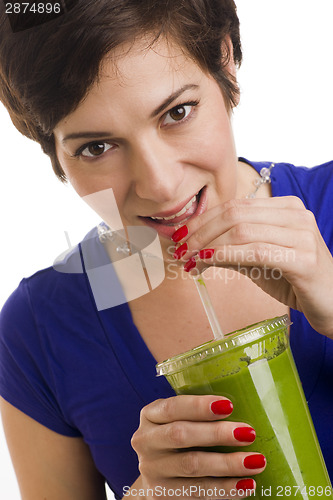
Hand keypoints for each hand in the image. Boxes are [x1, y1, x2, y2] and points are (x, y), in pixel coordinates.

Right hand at [130, 395, 264, 498]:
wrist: (160, 479)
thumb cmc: (179, 441)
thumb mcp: (178, 421)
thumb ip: (199, 415)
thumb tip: (246, 406)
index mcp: (150, 416)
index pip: (172, 407)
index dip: (199, 406)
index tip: (229, 405)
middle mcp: (145, 442)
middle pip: (181, 435)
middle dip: (217, 433)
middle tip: (249, 433)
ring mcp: (152, 471)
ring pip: (191, 465)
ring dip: (227, 463)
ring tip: (257, 461)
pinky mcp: (162, 495)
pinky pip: (197, 492)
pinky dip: (225, 489)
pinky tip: (246, 484)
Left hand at [173, 196, 332, 336]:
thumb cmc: (295, 281)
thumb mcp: (258, 260)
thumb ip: (231, 249)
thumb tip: (194, 248)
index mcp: (285, 208)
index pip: (234, 206)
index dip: (202, 220)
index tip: (180, 237)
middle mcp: (295, 215)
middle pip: (234, 215)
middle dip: (199, 233)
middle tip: (179, 251)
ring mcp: (302, 234)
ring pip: (241, 231)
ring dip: (206, 246)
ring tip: (188, 262)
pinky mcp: (303, 258)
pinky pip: (255, 251)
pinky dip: (224, 256)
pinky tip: (205, 263)